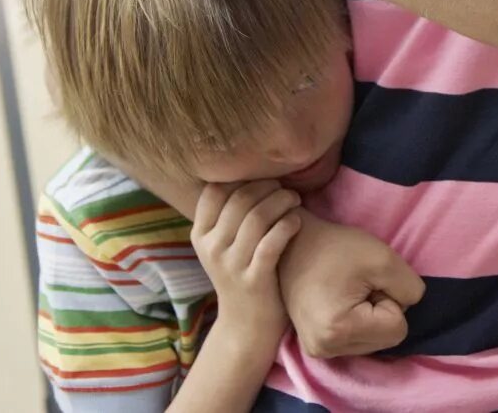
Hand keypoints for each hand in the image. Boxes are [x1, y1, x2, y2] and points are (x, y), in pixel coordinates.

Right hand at [191, 181, 301, 348]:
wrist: (246, 325)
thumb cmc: (243, 273)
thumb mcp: (225, 244)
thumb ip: (231, 214)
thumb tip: (254, 173)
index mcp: (200, 234)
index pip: (215, 190)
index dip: (244, 178)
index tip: (265, 180)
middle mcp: (211, 247)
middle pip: (241, 198)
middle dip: (270, 186)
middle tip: (287, 189)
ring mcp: (230, 264)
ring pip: (257, 217)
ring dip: (283, 202)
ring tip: (295, 201)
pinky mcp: (253, 279)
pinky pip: (271, 242)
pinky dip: (287, 225)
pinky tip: (297, 221)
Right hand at [277, 213, 425, 357]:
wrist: (293, 246)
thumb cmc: (337, 248)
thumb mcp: (384, 258)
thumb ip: (410, 287)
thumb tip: (412, 305)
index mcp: (339, 331)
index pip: (398, 329)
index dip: (391, 300)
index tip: (368, 281)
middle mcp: (325, 349)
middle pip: (386, 338)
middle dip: (382, 309)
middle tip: (359, 284)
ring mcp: (317, 350)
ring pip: (374, 341)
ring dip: (370, 315)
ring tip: (347, 291)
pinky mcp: (315, 345)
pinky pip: (357, 340)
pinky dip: (358, 321)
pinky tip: (340, 301)